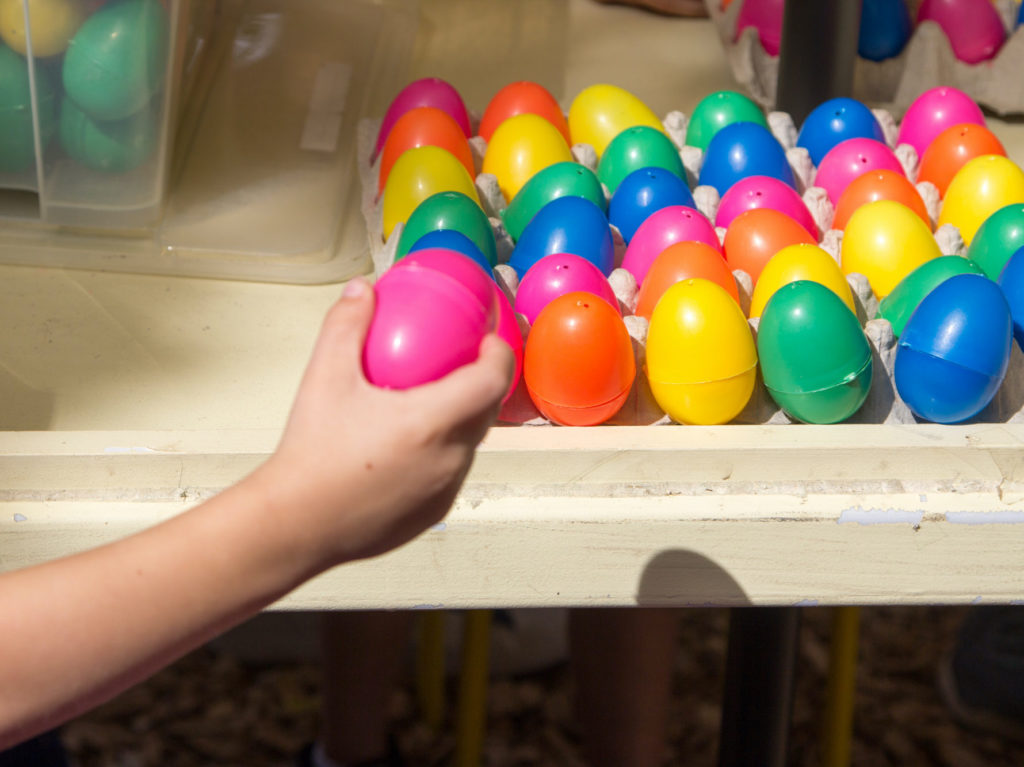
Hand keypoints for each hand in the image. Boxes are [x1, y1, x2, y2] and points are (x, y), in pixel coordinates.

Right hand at [254, 277, 514, 570]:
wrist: (294, 524)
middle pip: (487, 411)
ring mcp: (444, 490)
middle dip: (482, 382)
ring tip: (433, 400)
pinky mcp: (433, 513)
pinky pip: (451, 473)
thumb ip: (346, 326)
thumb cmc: (311, 456)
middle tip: (461, 362)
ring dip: (463, 419)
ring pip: (469, 445)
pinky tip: (411, 443)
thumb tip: (361, 292)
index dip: (500, 353)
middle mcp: (449, 459)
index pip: (493, 379)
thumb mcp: (325, 378)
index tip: (489, 340)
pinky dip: (443, 452)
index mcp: (432, 423)